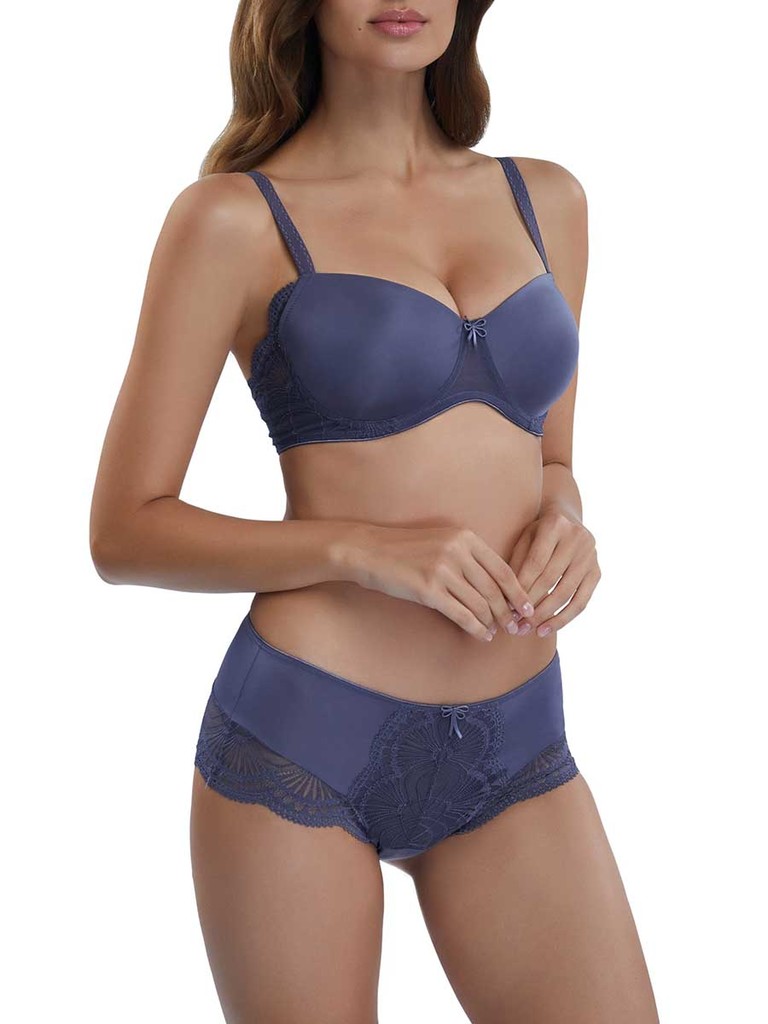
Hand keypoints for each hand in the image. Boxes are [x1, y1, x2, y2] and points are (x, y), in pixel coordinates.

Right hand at [339, 524, 534, 641]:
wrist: (369, 551)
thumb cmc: (405, 549)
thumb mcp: (441, 541)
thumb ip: (468, 556)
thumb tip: (495, 585)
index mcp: (465, 537)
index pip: (502, 568)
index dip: (518, 591)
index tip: (527, 607)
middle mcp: (457, 551)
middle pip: (494, 589)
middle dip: (507, 612)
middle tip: (515, 627)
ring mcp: (443, 570)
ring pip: (480, 604)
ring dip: (492, 622)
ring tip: (496, 632)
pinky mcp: (429, 590)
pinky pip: (462, 614)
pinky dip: (475, 628)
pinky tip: (481, 635)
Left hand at [507, 508, 600, 637]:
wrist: (568, 519)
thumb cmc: (538, 533)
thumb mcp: (524, 539)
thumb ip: (516, 563)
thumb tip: (507, 600)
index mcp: (555, 525)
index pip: (535, 563)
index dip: (521, 586)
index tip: (507, 606)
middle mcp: (577, 539)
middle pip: (550, 579)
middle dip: (531, 603)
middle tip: (515, 623)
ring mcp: (590, 556)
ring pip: (566, 593)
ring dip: (545, 615)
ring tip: (528, 629)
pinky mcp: (597, 571)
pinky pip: (581, 601)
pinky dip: (564, 618)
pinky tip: (546, 629)